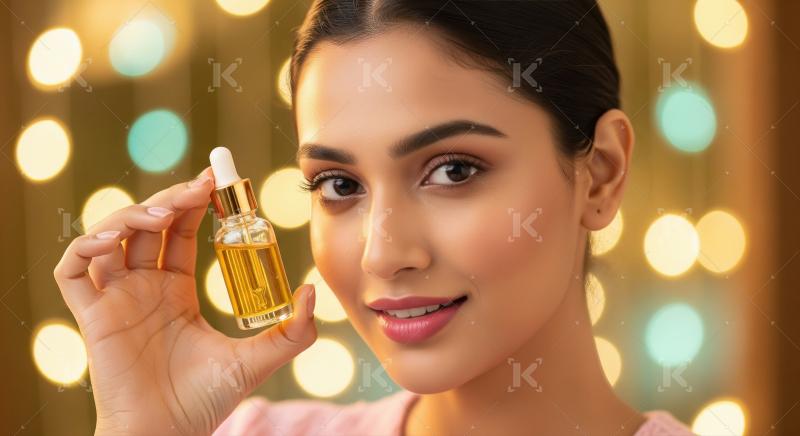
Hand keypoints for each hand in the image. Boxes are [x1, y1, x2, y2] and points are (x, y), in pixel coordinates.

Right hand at [53, 167, 317, 435]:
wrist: (169, 433)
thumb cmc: (206, 400)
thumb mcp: (259, 360)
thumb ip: (292, 332)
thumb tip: (311, 292)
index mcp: (175, 289)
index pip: (181, 231)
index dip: (194, 202)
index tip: (217, 181)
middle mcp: (143, 286)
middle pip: (147, 224)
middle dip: (171, 199)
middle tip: (200, 187)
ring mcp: (115, 298)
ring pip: (109, 236)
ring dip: (132, 214)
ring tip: (164, 214)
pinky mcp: (91, 314)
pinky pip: (73, 269)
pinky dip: (86, 245)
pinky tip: (114, 238)